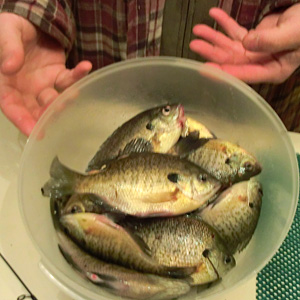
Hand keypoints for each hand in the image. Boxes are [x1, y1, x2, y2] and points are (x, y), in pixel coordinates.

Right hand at [0, 13, 91, 135]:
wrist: (29, 22)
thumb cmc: (10, 28)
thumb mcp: (6, 32)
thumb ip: (7, 49)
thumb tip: (9, 68)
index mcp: (6, 84)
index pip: (11, 106)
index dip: (22, 120)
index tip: (34, 133)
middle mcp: (26, 90)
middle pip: (36, 108)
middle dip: (47, 114)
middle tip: (57, 111)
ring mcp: (44, 84)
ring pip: (55, 98)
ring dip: (64, 99)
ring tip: (72, 94)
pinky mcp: (59, 76)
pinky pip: (69, 78)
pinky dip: (79, 74)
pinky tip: (86, 67)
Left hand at [189, 5, 299, 83]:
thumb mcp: (293, 35)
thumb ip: (270, 42)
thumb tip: (247, 43)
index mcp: (272, 70)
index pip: (245, 74)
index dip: (225, 72)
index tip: (207, 69)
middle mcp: (260, 64)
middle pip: (231, 60)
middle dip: (212, 52)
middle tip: (195, 45)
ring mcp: (255, 52)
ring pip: (230, 45)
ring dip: (214, 36)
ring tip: (198, 29)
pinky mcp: (253, 39)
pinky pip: (235, 31)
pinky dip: (225, 22)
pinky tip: (214, 15)